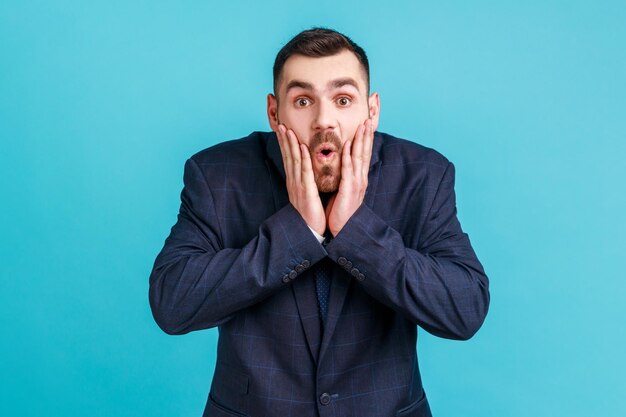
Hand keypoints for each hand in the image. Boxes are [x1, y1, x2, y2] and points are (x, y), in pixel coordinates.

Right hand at [276, 124, 325, 235]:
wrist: (309, 231)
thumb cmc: (309, 214)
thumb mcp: (305, 195)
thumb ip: (304, 182)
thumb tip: (305, 172)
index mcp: (294, 182)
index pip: (288, 159)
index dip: (284, 144)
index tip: (282, 130)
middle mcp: (293, 182)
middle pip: (287, 157)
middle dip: (284, 140)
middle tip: (281, 124)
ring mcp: (298, 186)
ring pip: (294, 161)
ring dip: (290, 144)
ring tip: (288, 130)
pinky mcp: (306, 192)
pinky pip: (305, 172)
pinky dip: (303, 158)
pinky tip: (302, 147)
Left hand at [326, 118, 373, 235]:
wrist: (343, 229)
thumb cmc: (341, 209)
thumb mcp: (344, 189)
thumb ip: (345, 176)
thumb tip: (342, 164)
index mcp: (358, 177)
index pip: (363, 153)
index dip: (366, 138)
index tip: (367, 122)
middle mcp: (360, 178)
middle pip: (365, 151)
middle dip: (368, 134)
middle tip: (370, 117)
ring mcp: (357, 183)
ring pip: (360, 157)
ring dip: (362, 140)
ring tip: (364, 125)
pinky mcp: (349, 190)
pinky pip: (349, 170)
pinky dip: (349, 156)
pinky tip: (349, 145)